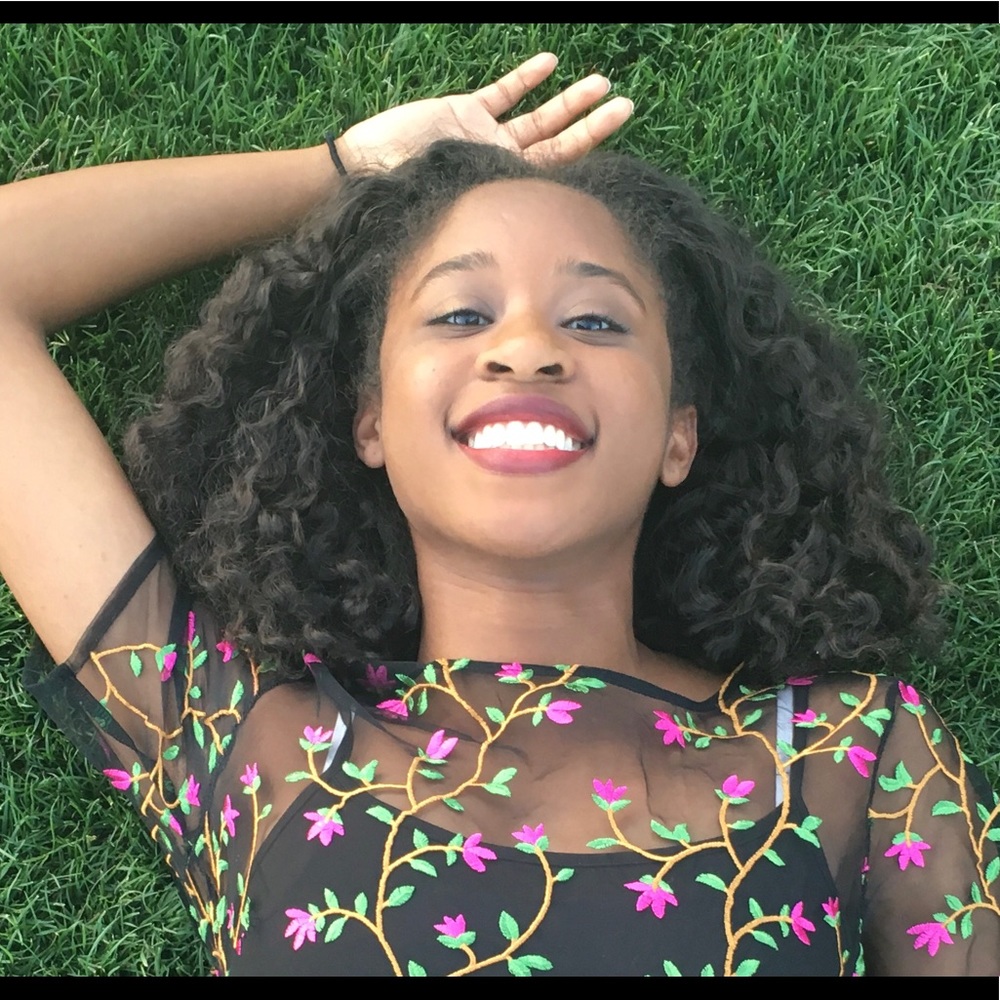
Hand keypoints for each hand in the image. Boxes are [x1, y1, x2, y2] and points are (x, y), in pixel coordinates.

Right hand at [338, 53, 632, 172]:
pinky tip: (549, 64)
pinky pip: (500, 95)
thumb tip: (547, 216)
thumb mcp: (461, 198)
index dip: (590, 143)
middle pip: (558, 142)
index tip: (619, 123)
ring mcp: (485, 137)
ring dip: (568, 101)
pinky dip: (523, 80)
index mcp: (506, 187)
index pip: (559, 166)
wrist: (368, 169)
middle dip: (592, 123)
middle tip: (626, 104)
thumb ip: (500, 198)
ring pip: (536, 118)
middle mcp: (503, 164)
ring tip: (600, 84)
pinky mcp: (463, 113)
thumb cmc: (408, 193)